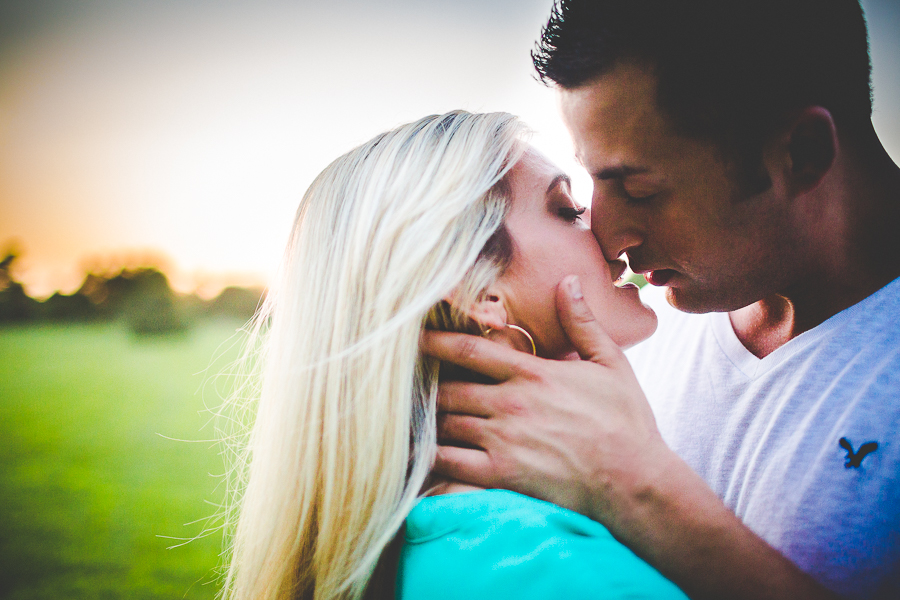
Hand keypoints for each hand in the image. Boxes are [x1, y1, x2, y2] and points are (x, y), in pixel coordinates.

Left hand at [424, 275, 837, 599]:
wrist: (635, 481)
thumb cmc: (626, 422)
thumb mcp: (611, 364)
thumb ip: (582, 323)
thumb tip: (567, 281)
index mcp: (532, 374)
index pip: (470, 350)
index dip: (435, 340)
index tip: (411, 335)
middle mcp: (510, 404)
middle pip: (448, 389)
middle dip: (426, 387)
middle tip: (406, 386)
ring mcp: (503, 440)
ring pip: (445, 424)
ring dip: (427, 421)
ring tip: (408, 418)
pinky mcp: (501, 474)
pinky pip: (450, 464)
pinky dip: (428, 459)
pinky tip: (415, 456)